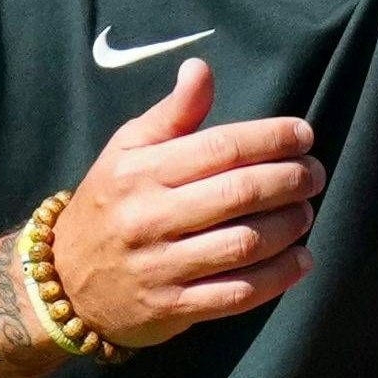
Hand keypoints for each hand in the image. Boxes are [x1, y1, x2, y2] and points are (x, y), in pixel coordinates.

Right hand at [54, 60, 322, 349]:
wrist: (63, 283)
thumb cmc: (109, 203)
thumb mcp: (127, 149)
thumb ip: (172, 113)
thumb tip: (201, 68)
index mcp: (141, 171)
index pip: (220, 147)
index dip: (272, 138)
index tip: (304, 134)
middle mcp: (150, 217)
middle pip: (239, 194)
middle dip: (291, 180)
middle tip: (314, 174)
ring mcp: (161, 266)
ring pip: (243, 244)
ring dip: (289, 227)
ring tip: (306, 212)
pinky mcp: (173, 308)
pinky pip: (237, 294)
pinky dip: (278, 277)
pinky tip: (301, 261)